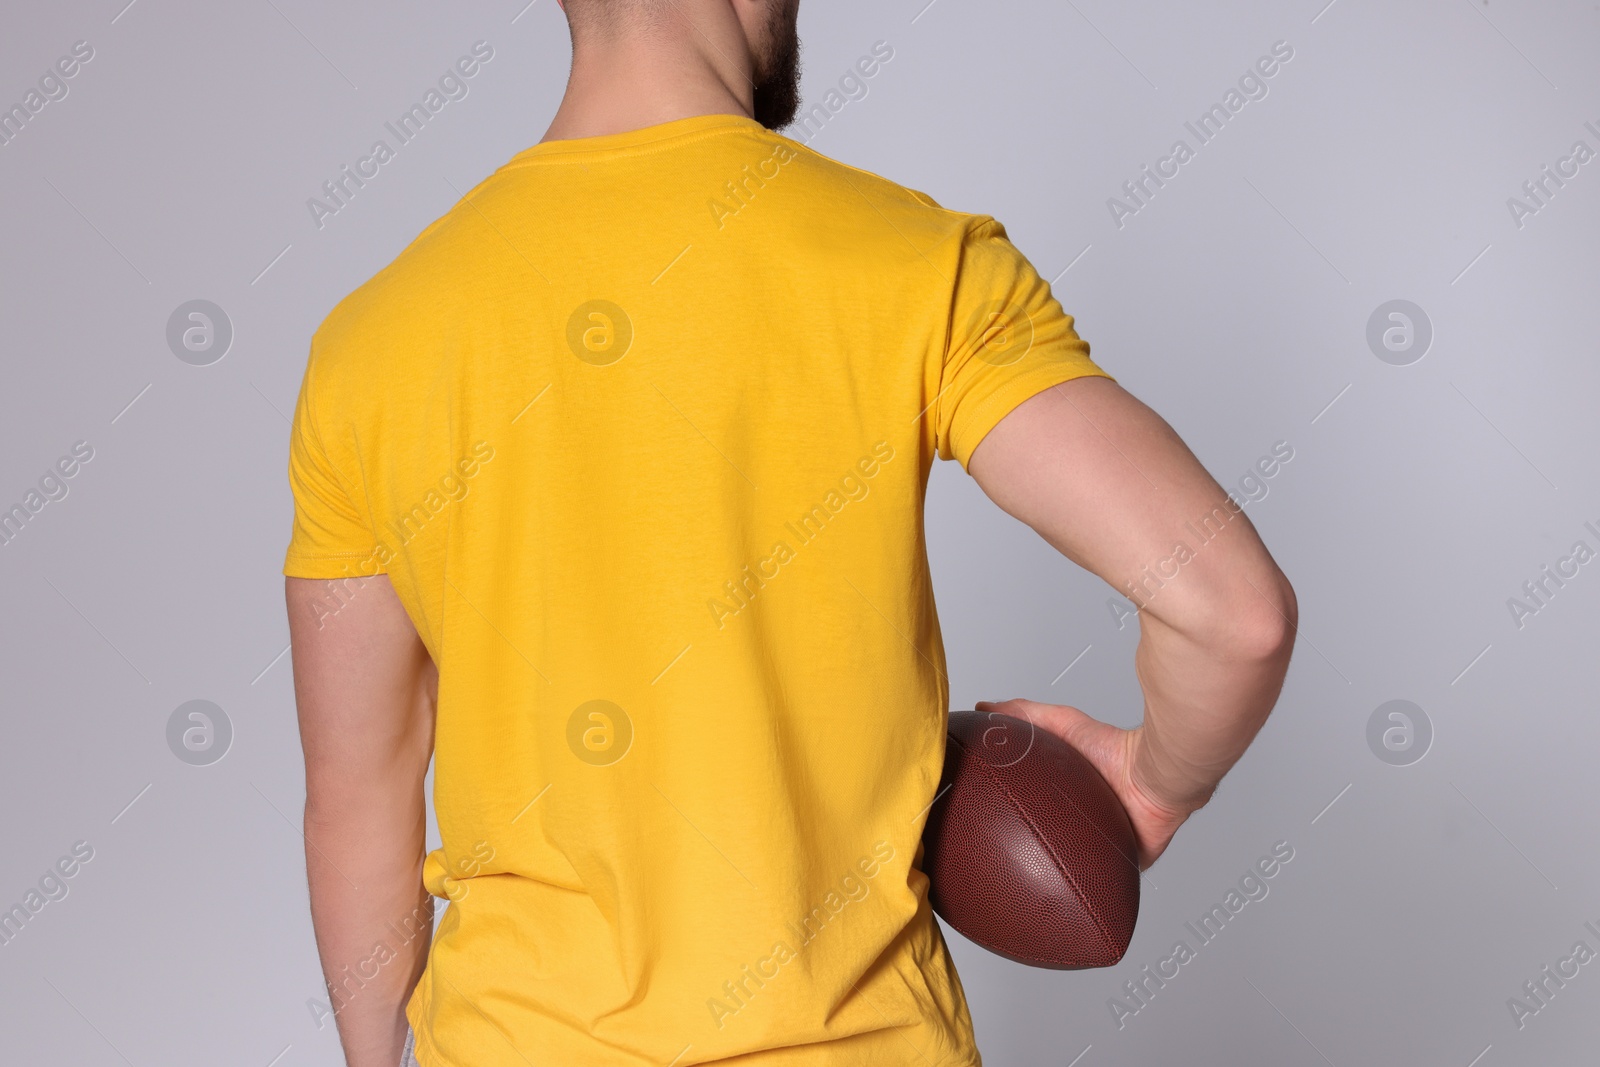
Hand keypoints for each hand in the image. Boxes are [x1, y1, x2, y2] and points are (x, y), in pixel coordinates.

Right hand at [973, 698, 1195, 869]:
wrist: (1149, 779)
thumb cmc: (1115, 748)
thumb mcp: (1062, 723)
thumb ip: (1026, 713)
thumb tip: (985, 707)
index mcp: (1072, 789)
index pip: (1036, 799)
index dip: (1015, 805)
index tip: (989, 810)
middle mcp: (1087, 816)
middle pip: (1049, 832)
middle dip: (1028, 839)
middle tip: (999, 846)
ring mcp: (1103, 842)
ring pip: (1069, 860)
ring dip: (1051, 864)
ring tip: (1021, 871)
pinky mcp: (1119, 864)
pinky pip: (1097, 881)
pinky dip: (1082, 885)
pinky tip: (1059, 886)